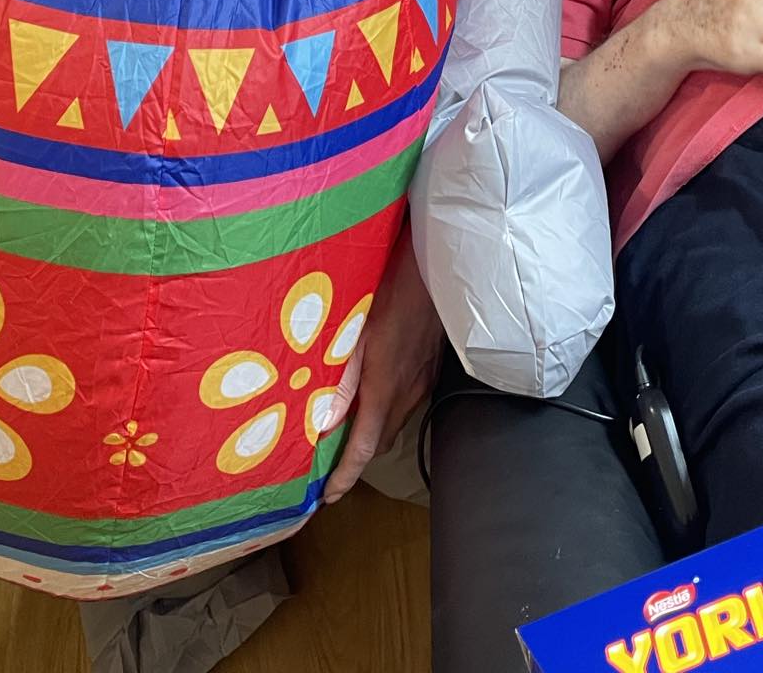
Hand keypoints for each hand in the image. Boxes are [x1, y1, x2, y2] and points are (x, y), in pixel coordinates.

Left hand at [320, 223, 442, 503]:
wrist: (437, 266)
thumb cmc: (391, 289)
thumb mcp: (357, 330)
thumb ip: (342, 379)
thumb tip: (325, 422)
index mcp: (385, 386)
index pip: (365, 446)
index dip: (346, 476)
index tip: (328, 496)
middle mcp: (407, 391)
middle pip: (381, 441)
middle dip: (357, 456)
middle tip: (329, 459)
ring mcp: (423, 379)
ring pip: (395, 421)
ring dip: (373, 432)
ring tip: (346, 427)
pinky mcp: (431, 366)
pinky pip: (407, 401)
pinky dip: (387, 409)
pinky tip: (374, 391)